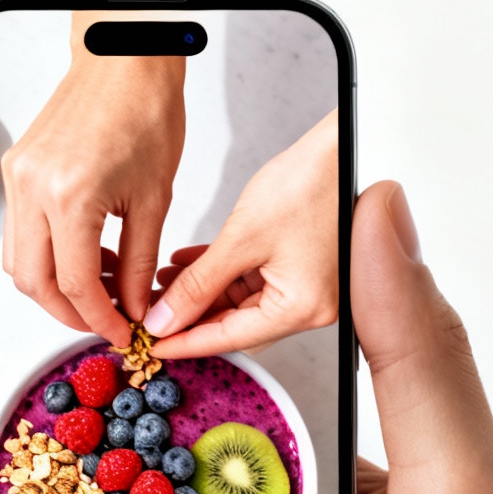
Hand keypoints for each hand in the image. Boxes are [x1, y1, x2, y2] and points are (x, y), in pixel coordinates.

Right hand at [0, 12, 185, 345]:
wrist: (123, 61)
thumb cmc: (145, 112)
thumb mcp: (154, 199)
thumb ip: (138, 263)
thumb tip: (132, 306)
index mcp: (70, 195)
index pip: (73, 284)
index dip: (98, 319)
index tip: (123, 332)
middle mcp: (33, 188)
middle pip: (33, 283)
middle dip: (68, 313)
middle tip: (105, 321)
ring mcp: (17, 178)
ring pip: (19, 262)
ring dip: (54, 287)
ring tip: (100, 286)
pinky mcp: (15, 170)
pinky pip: (20, 232)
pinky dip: (47, 255)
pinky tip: (86, 253)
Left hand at [143, 109, 340, 358]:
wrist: (341, 148)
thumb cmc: (310, 183)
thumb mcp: (241, 238)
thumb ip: (199, 285)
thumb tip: (166, 318)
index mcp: (301, 308)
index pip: (231, 338)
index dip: (185, 342)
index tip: (151, 345)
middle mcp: (310, 306)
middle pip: (236, 324)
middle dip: (191, 316)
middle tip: (151, 309)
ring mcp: (308, 288)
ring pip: (241, 303)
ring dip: (203, 292)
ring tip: (164, 280)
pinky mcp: (302, 268)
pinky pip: (253, 281)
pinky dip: (222, 275)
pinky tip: (190, 264)